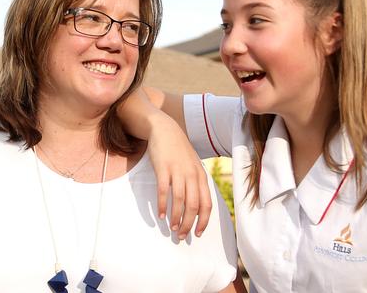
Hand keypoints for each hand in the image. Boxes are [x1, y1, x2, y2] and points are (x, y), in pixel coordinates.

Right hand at [148, 113, 211, 238]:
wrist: (165, 130)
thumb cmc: (178, 151)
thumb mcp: (192, 166)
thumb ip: (196, 183)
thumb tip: (197, 205)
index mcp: (201, 176)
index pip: (206, 204)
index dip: (203, 221)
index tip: (197, 234)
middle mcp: (192, 175)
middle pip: (194, 205)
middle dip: (189, 224)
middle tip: (182, 236)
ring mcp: (178, 171)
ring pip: (180, 200)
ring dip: (176, 217)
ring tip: (172, 228)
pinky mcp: (163, 168)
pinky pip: (163, 191)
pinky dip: (162, 205)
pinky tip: (161, 215)